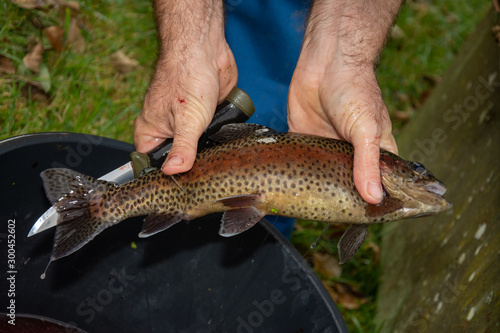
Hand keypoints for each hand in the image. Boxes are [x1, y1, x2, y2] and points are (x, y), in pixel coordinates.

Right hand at [134, 0, 236, 174]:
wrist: (207, 50)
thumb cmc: (187, 75)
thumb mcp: (186, 120)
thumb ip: (182, 148)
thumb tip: (173, 173)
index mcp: (151, 132)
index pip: (150, 165)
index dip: (163, 178)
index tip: (178, 191)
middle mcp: (167, 130)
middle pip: (176, 161)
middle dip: (190, 168)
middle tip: (203, 179)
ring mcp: (188, 126)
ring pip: (197, 151)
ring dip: (207, 154)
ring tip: (217, 166)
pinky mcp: (206, 120)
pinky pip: (212, 139)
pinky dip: (219, 142)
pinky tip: (226, 149)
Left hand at [287, 0, 401, 204]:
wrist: (325, 63)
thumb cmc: (355, 90)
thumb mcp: (367, 129)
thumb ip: (368, 163)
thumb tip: (374, 198)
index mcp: (374, 153)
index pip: (380, 186)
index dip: (376, 205)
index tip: (368, 223)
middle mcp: (350, 155)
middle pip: (348, 187)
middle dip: (342, 203)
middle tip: (334, 225)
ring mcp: (326, 150)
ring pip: (321, 179)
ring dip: (315, 192)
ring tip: (308, 214)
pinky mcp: (304, 142)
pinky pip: (299, 164)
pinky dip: (293, 176)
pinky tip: (287, 192)